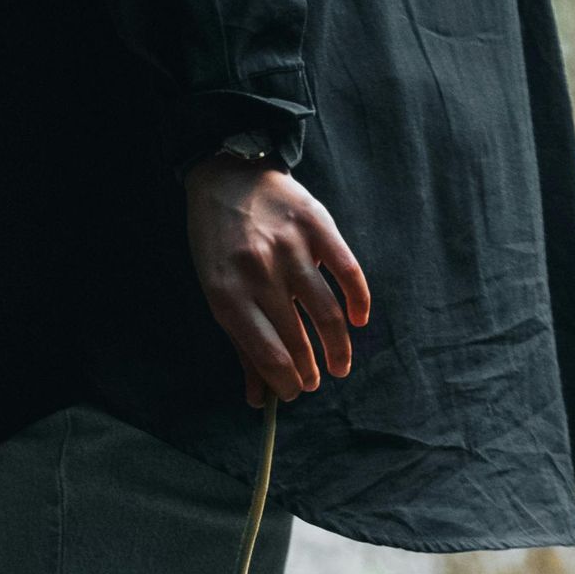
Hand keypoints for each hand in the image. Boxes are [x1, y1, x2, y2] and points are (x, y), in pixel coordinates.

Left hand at [185, 155, 370, 407]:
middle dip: (310, 370)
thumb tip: (259, 397)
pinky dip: (358, 301)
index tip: (295, 392)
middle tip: (318, 381)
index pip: (268, 354)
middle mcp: (259, 272)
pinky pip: (348, 271)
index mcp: (227, 295)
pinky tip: (357, 320)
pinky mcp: (317, 225)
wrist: (229, 176)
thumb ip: (240, 344)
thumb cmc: (219, 243)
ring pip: (326, 312)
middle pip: (298, 338)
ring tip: (340, 366)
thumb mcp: (216, 291)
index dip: (287, 382)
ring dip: (338, 347)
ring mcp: (291, 247)